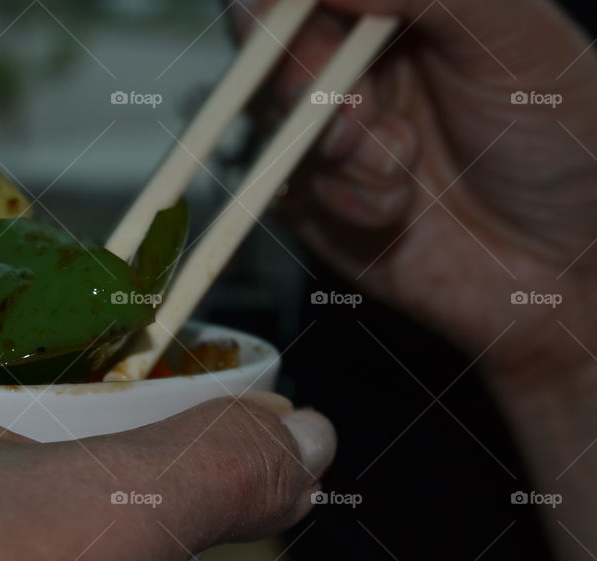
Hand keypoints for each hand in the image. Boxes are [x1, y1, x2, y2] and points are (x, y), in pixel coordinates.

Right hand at [234, 0, 596, 390]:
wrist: (561, 263)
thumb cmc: (559, 141)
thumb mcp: (511, 36)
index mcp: (398, 12)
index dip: (283, 8)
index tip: (303, 24)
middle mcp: (355, 69)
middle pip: (271, 49)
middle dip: (306, 78)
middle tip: (358, 109)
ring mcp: (330, 137)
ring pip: (279, 122)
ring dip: (340, 149)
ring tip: (406, 164)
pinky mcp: (316, 202)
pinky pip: (292, 189)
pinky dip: (347, 198)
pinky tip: (400, 209)